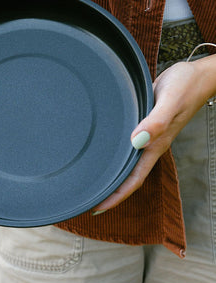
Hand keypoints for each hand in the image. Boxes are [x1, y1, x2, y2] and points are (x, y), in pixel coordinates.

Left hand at [94, 56, 215, 211]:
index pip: (134, 179)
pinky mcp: (144, 124)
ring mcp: (147, 136)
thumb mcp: (170, 101)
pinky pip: (127, 145)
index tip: (96, 208)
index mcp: (156, 145)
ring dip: (110, 173)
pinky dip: (115, 153)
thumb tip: (138, 140)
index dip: (116, 196)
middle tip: (84, 199)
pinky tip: (103, 151)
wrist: (197, 74)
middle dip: (108, 191)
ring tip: (89, 180)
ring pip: (126, 161)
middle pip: (127, 175)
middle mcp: (150, 144)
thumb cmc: (186, 85)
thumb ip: (157, 120)